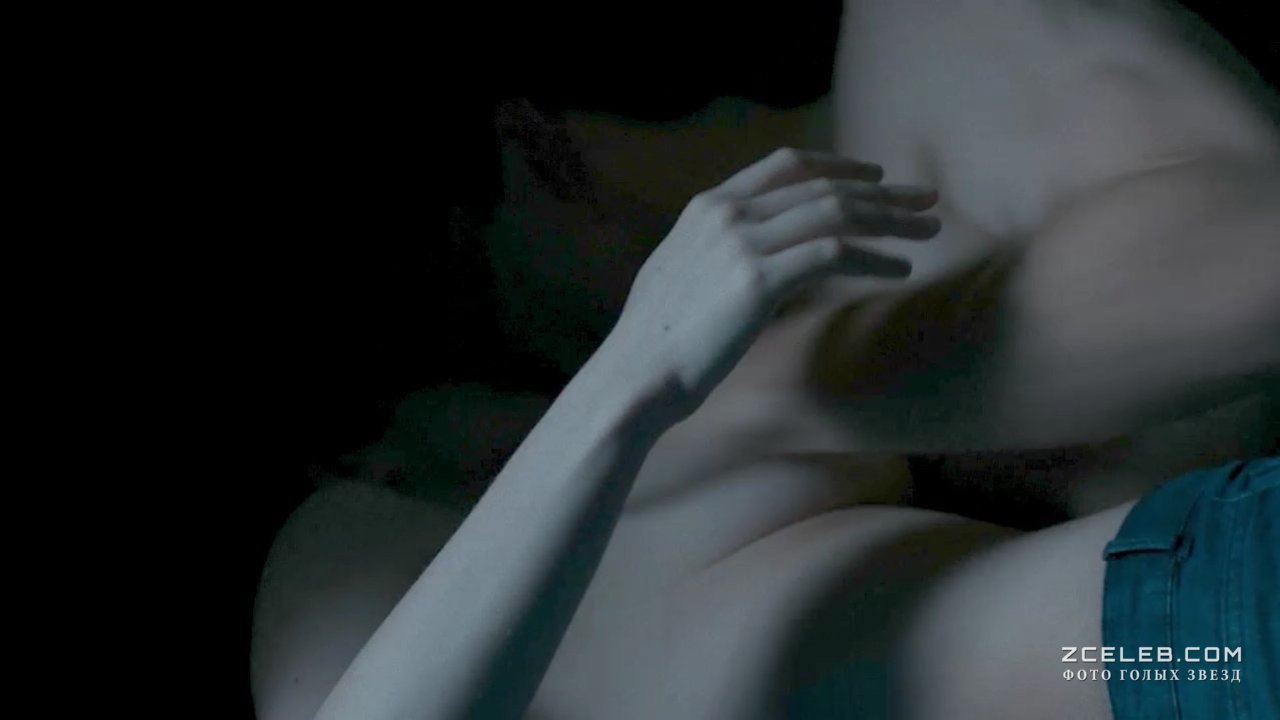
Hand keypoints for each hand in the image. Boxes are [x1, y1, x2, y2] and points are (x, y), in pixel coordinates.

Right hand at [609, 148, 940, 412]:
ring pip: (836, 213)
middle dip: (883, 192)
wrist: (637, 374)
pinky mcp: (759, 279)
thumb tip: (758, 260)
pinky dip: (873, 258)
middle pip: (823, 186)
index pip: (785, 165)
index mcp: (708, 206)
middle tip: (926, 200)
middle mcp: (727, 213)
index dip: (838, 165)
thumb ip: (720, 251)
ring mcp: (742, 242)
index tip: (876, 176)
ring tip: (928, 231)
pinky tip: (898, 269)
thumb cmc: (659, 340)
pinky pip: (834, 254)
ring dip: (890, 220)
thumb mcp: (683, 273)